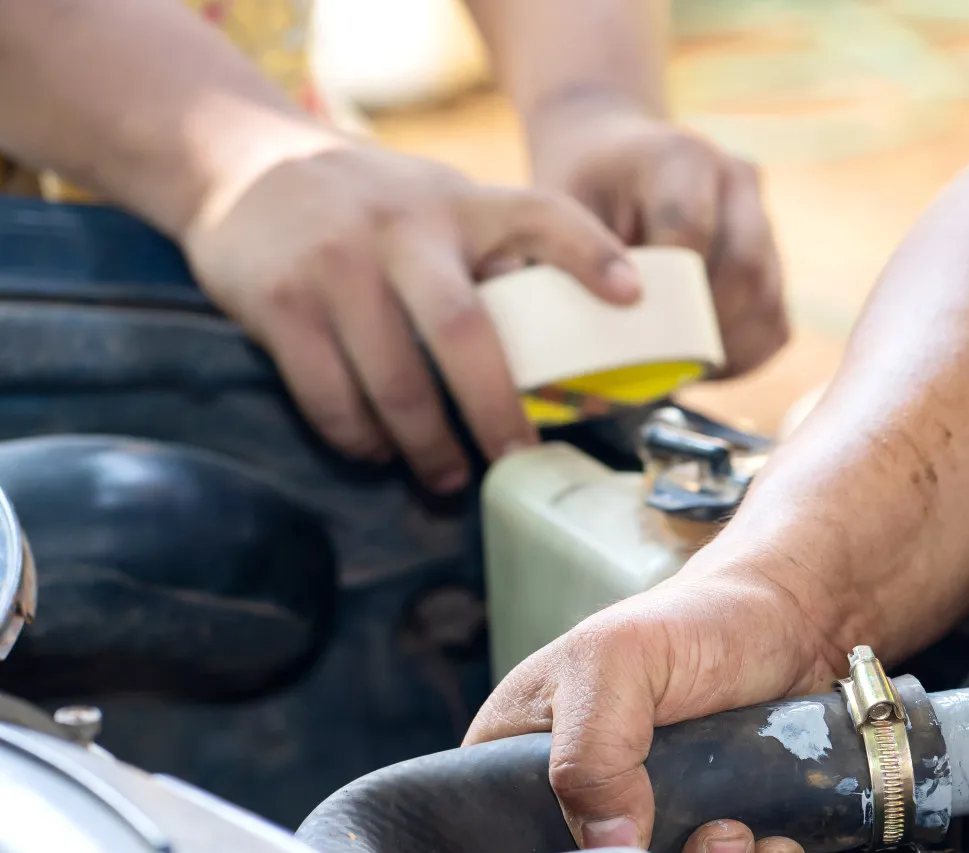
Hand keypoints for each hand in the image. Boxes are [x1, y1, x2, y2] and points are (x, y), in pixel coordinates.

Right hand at [184, 142, 639, 491]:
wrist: (241, 164)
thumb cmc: (372, 209)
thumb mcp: (441, 207)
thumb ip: (497, 260)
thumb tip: (569, 361)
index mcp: (460, 206)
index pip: (541, 215)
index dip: (591, 254)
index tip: (631, 298)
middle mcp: (402, 229)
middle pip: (464, 334)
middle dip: (496, 412)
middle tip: (516, 460)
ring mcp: (338, 265)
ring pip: (397, 382)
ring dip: (428, 446)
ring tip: (447, 476)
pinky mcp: (281, 302)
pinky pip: (330, 395)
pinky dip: (361, 438)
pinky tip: (378, 451)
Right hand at [466, 551, 846, 852]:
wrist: (794, 617)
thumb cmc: (690, 623)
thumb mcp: (613, 663)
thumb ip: (590, 753)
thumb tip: (609, 846)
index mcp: (520, 757)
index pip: (509, 844)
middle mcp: (584, 798)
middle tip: (700, 837)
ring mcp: (654, 820)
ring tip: (736, 830)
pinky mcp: (718, 835)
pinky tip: (775, 841)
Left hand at [526, 97, 787, 375]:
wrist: (613, 156)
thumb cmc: (580, 188)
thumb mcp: (558, 206)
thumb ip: (575, 259)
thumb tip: (593, 333)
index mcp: (680, 156)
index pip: (690, 228)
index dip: (666, 288)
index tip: (631, 324)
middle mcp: (735, 181)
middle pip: (743, 268)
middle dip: (702, 326)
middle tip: (659, 363)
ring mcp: (763, 218)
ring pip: (767, 299)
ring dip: (726, 347)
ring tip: (682, 371)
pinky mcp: (774, 257)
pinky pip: (774, 322)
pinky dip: (743, 355)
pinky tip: (704, 366)